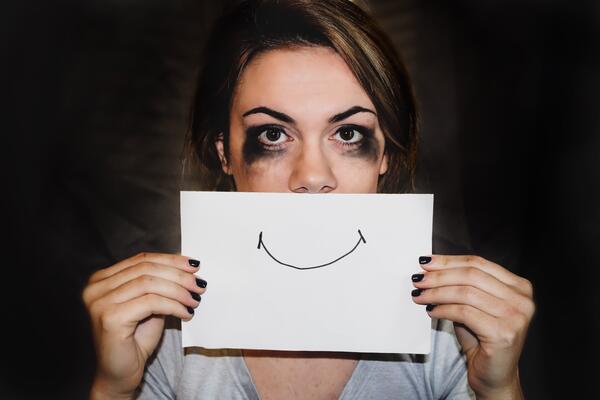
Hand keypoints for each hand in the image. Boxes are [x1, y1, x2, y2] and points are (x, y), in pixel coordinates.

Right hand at [82, 252, 206, 398]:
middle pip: (146, 269)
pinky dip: (173, 306)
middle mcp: (96, 288)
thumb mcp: (149, 304)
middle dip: (178, 275)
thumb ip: (159, 284)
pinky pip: (151, 302)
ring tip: (195, 300)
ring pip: (150, 284)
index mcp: (102, 279)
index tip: (195, 265)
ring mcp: (100, 302)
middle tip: (199, 285)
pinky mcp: (110, 317)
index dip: (171, 260)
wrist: (120, 374)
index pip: (142, 260)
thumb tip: (187, 267)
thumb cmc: (135, 340)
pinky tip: (186, 313)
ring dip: (179, 291)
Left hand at [411, 255, 534, 398]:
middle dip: (440, 276)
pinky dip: (443, 310)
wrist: (494, 377)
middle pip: (471, 275)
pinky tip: (431, 311)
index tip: (426, 262)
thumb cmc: (482, 340)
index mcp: (519, 287)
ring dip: (437, 293)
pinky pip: (464, 312)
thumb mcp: (474, 306)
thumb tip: (430, 267)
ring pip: (466, 293)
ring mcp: (515, 317)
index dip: (449, 261)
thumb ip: (461, 285)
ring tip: (419, 295)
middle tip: (418, 279)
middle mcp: (522, 300)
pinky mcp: (503, 333)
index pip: (478, 263)